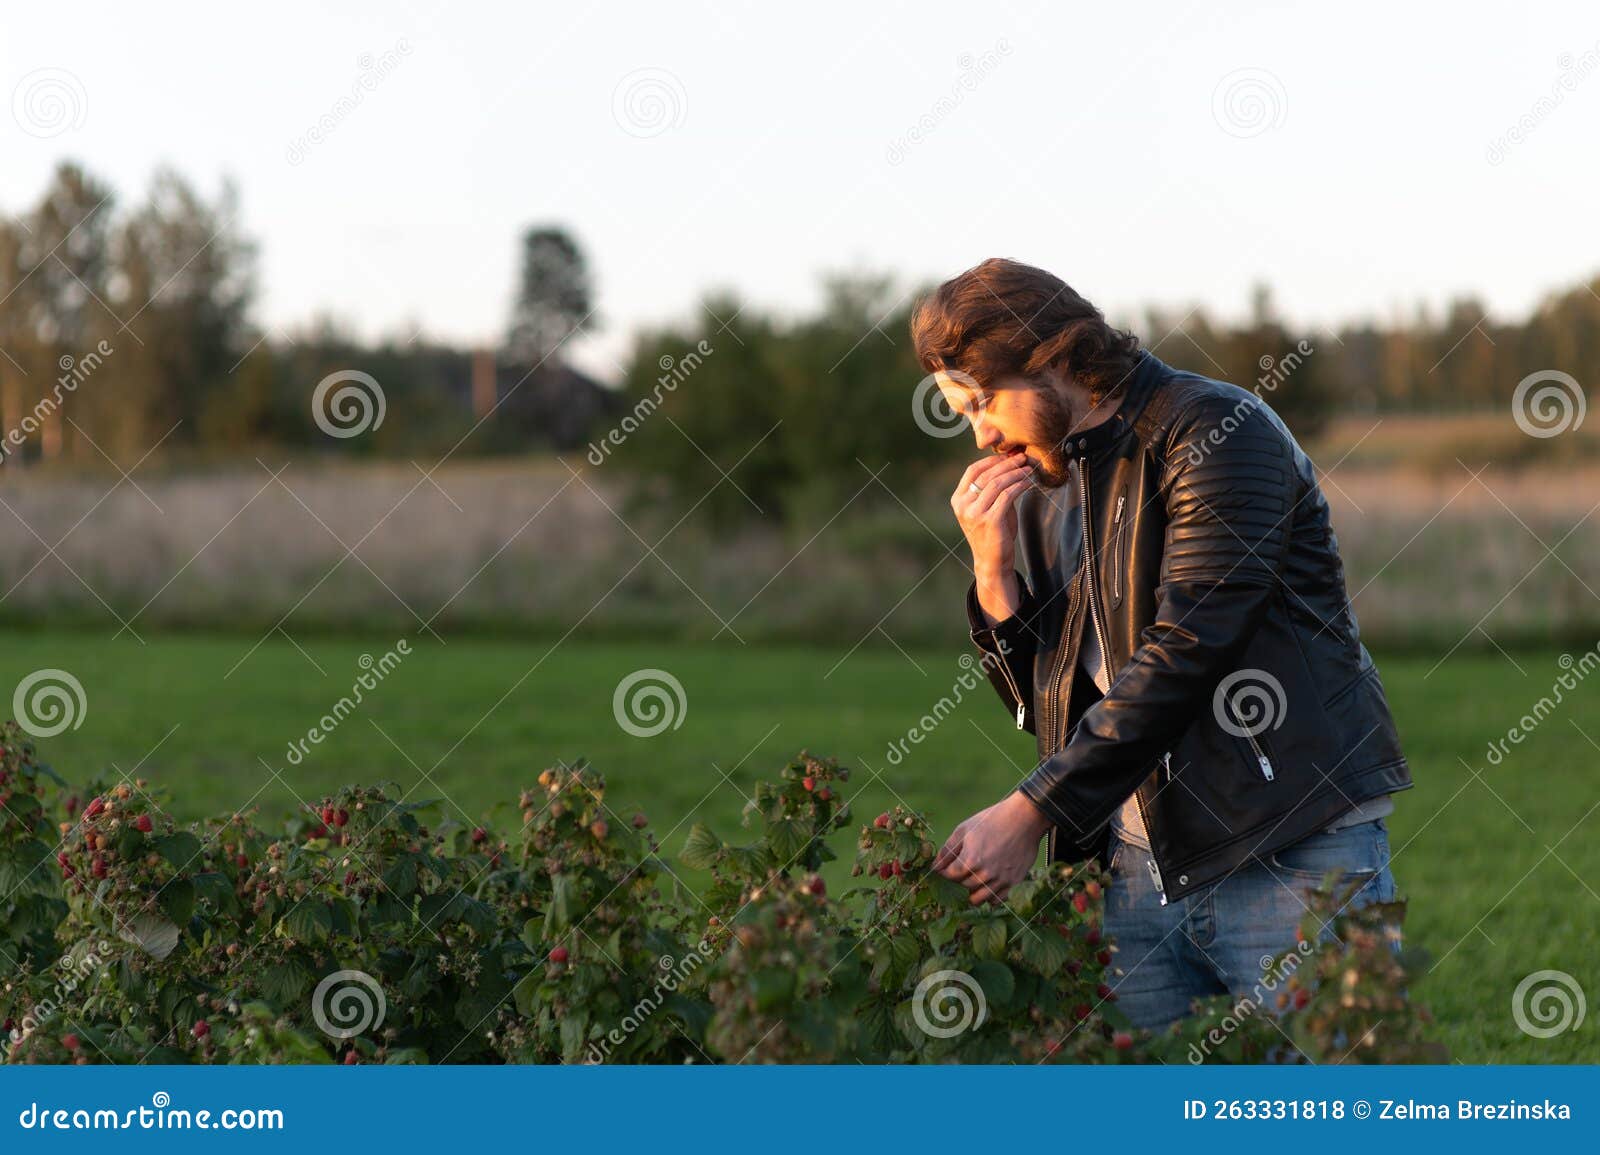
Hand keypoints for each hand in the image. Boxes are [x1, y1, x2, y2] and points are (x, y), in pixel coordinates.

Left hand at [932, 791, 1052, 905]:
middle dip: (959, 879)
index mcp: (971, 859)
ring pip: (978, 899)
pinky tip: (987, 883)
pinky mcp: (1014, 883)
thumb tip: (934, 867)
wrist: (1024, 818)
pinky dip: (988, 896)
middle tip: (962, 869)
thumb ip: (947, 850)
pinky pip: (996, 901)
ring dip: (972, 891)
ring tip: (973, 878)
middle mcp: (986, 874)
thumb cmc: (992, 820)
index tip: (947, 866)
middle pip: (963, 887)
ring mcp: (1001, 880)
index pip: (950, 876)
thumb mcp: (964, 829)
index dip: (945, 871)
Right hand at [951, 452, 1031, 622]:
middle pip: (986, 475)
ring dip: (1016, 473)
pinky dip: (1020, 485)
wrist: (992, 562)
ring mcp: (975, 514)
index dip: (991, 461)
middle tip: (1023, 457)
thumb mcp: (986, 508)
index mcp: (958, 500)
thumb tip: (1009, 462)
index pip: (972, 471)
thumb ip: (992, 488)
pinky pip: (1007, 496)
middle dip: (1007, 464)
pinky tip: (1029, 482)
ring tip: (1028, 468)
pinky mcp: (990, 521)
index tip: (1008, 455)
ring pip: (997, 483)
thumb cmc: (992, 533)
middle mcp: (963, 506)